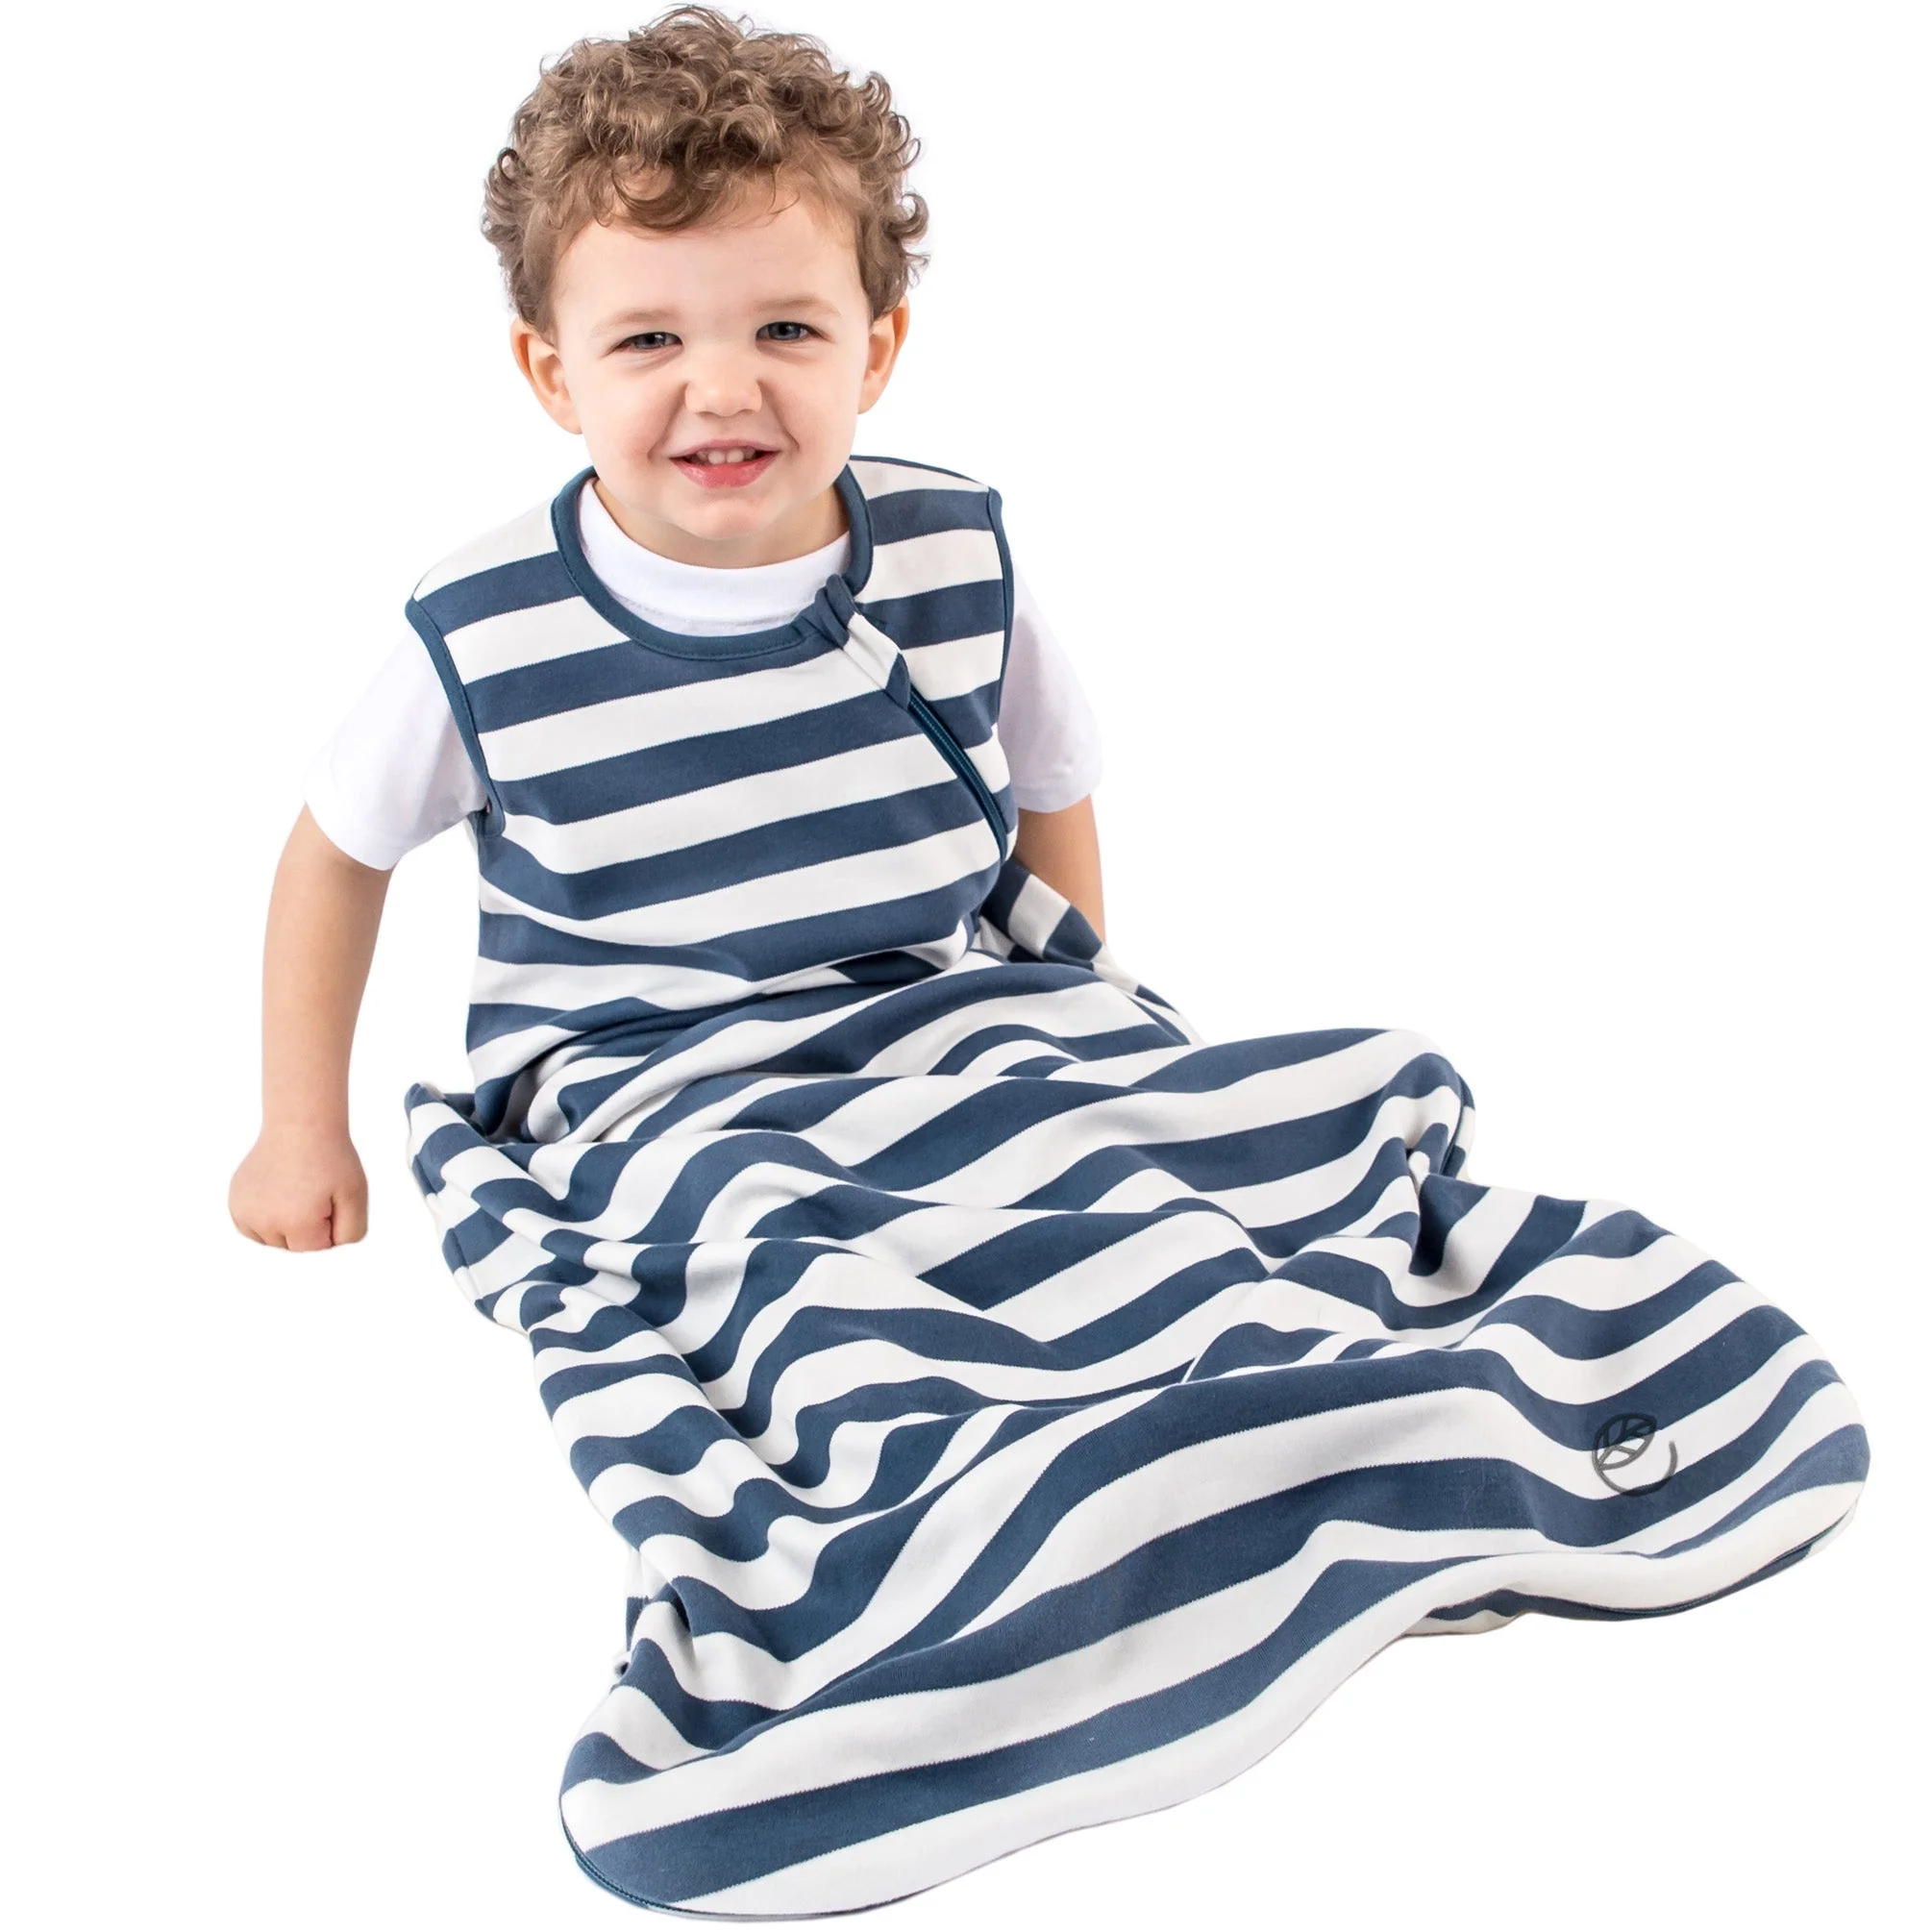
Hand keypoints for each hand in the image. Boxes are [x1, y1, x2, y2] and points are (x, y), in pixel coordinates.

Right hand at [229, 1124, 369, 1249]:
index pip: (316, 1249)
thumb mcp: (356, 1196)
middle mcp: (265, 1223)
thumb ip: (350, 1233)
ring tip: (295, 1193)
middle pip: (292, 1247)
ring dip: (285, 1226)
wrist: (300, 1125)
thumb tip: (331, 1254)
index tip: (329, 1199)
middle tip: (313, 1192)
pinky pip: (254, 1228)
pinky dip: (266, 1219)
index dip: (328, 1225)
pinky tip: (278, 1196)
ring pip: (271, 1240)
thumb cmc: (331, 1159)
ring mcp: (245, 1212)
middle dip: (307, 1227)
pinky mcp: (235, 1202)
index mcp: (296, 1223)